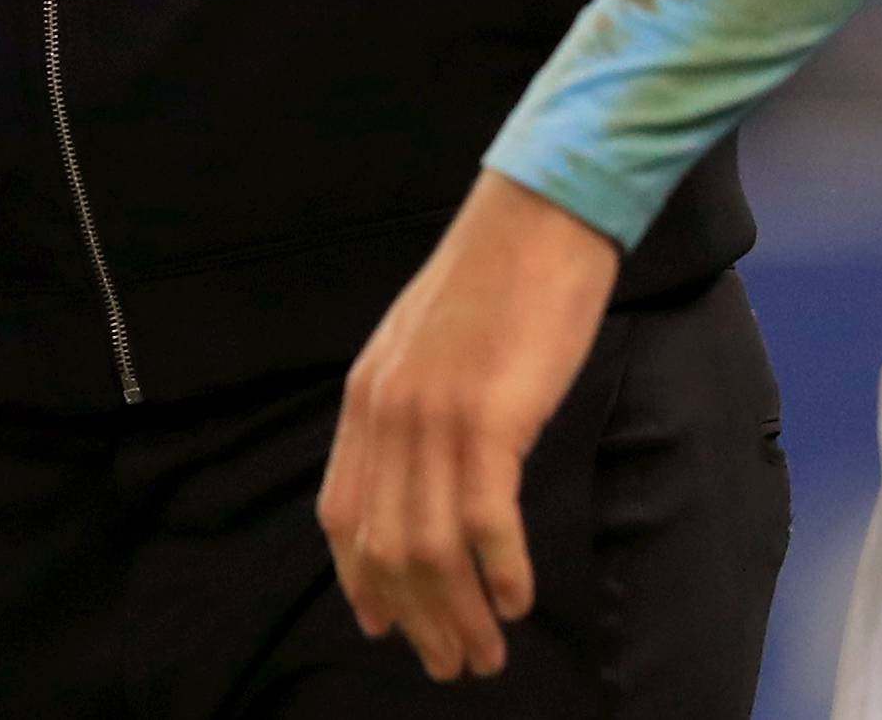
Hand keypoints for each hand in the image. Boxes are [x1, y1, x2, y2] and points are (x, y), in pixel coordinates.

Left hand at [316, 171, 618, 682]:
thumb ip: (410, 405)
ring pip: (431, 547)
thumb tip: (419, 476)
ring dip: (460, 613)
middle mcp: (387, 410)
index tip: (383, 626)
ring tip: (488, 652)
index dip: (360, 579)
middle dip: (417, 619)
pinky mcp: (489, 416)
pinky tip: (517, 597)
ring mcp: (434, 413)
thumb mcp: (424, 344)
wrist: (539, 216)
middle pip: (385, 546)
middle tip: (454, 664)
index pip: (342, 512)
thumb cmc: (497, 278)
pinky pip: (482, 520)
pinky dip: (498, 570)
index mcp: (366, 393)